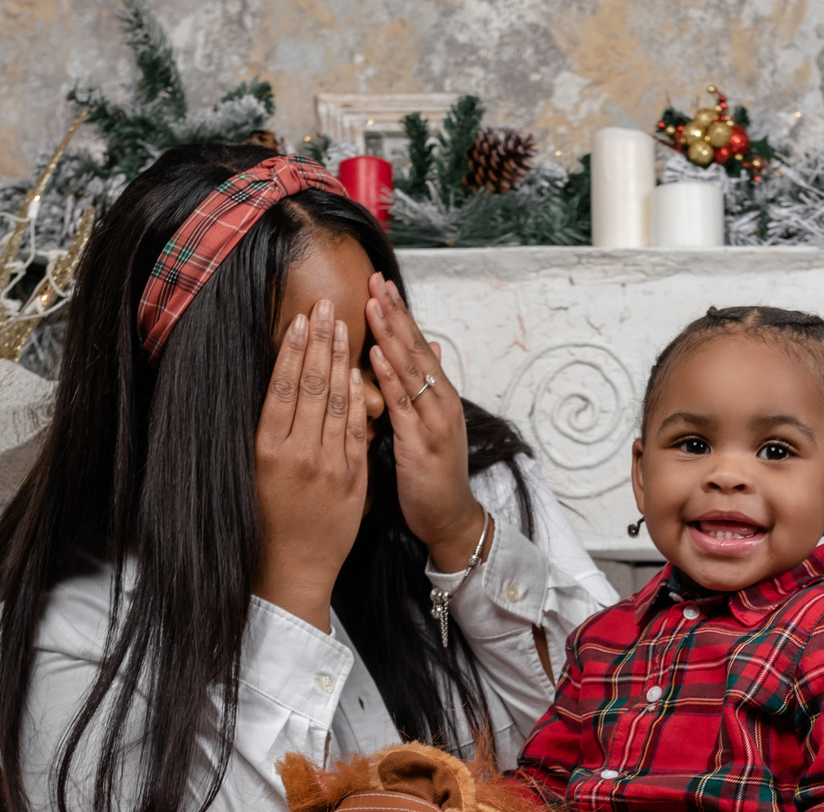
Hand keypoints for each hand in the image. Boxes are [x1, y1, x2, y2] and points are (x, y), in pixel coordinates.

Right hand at [254, 300, 369, 628]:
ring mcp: (327, 466)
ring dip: (342, 359)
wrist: (291, 569)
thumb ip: (269, 433)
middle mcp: (297, 453)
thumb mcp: (256, 473)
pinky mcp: (352, 480)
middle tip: (325, 305)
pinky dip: (358, 400)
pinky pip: (357, 432)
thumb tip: (272, 389)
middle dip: (320, 341)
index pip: (281, 386)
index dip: (293, 349)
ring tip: (344, 326)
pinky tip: (360, 373)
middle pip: (311, 385)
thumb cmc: (267, 521)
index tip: (301, 319)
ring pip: (336, 402)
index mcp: (267, 449)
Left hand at [366, 276, 487, 569]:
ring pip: (410, 371)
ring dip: (390, 336)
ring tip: (373, 305)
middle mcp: (441, 403)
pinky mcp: (421, 444)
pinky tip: (376, 355)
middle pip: (416, 349)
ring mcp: (434, 422)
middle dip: (395, 313)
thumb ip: (431, 386)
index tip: (381, 285)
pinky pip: (403, 405)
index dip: (401, 314)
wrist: (450, 519)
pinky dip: (389, 377)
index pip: (419, 346)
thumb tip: (437, 348)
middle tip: (375, 280)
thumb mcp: (435, 424)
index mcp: (441, 397)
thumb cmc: (435, 475)